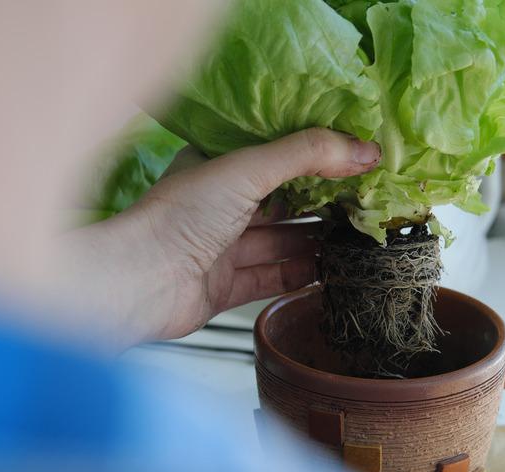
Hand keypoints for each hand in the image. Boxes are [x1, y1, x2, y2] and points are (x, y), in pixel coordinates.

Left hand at [70, 128, 380, 347]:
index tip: (355, 159)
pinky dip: (299, 276)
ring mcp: (221, 249)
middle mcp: (218, 207)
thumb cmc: (179, 216)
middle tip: (366, 202)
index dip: (314, 158)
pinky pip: (271, 279)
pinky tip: (331, 271)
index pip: (274, 157)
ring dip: (315, 242)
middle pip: (281, 203)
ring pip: (280, 243)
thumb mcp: (247, 169)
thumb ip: (306, 155)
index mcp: (216, 168)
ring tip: (359, 236)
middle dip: (322, 203)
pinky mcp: (224, 288)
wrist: (139, 282)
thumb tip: (365, 150)